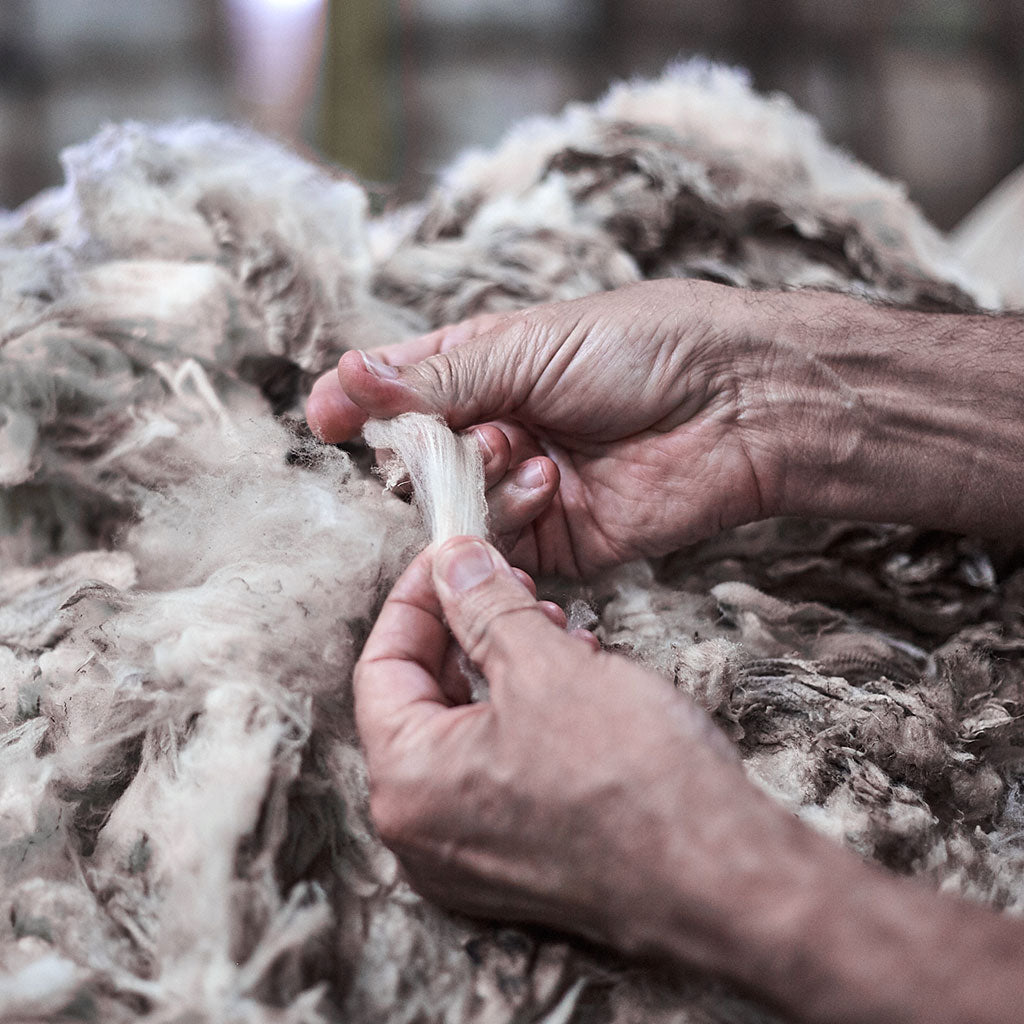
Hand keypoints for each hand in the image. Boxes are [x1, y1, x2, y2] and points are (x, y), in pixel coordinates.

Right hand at [307, 280, 777, 574]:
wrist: (738, 404)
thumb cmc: (642, 349)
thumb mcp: (528, 347)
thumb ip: (438, 379)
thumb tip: (345, 379)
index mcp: (490, 367)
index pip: (403, 389)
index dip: (362, 402)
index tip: (324, 418)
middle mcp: (501, 428)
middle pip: (419, 457)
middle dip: (427, 449)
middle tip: (459, 432)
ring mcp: (526, 486)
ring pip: (453, 507)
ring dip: (474, 480)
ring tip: (519, 448)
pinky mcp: (559, 539)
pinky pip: (501, 545)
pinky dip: (509, 518)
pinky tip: (547, 484)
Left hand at [354, 534, 798, 963]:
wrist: (724, 881)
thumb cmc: (632, 778)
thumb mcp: (547, 666)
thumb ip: (484, 605)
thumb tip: (452, 561)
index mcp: (407, 783)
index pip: (382, 664)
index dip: (418, 598)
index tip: (453, 557)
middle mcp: (422, 831)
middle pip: (423, 699)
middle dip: (469, 630)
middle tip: (511, 584)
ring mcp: (468, 857)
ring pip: (467, 733)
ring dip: (505, 669)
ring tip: (557, 629)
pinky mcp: (517, 865)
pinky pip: (500, 772)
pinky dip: (526, 718)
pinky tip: (575, 682)